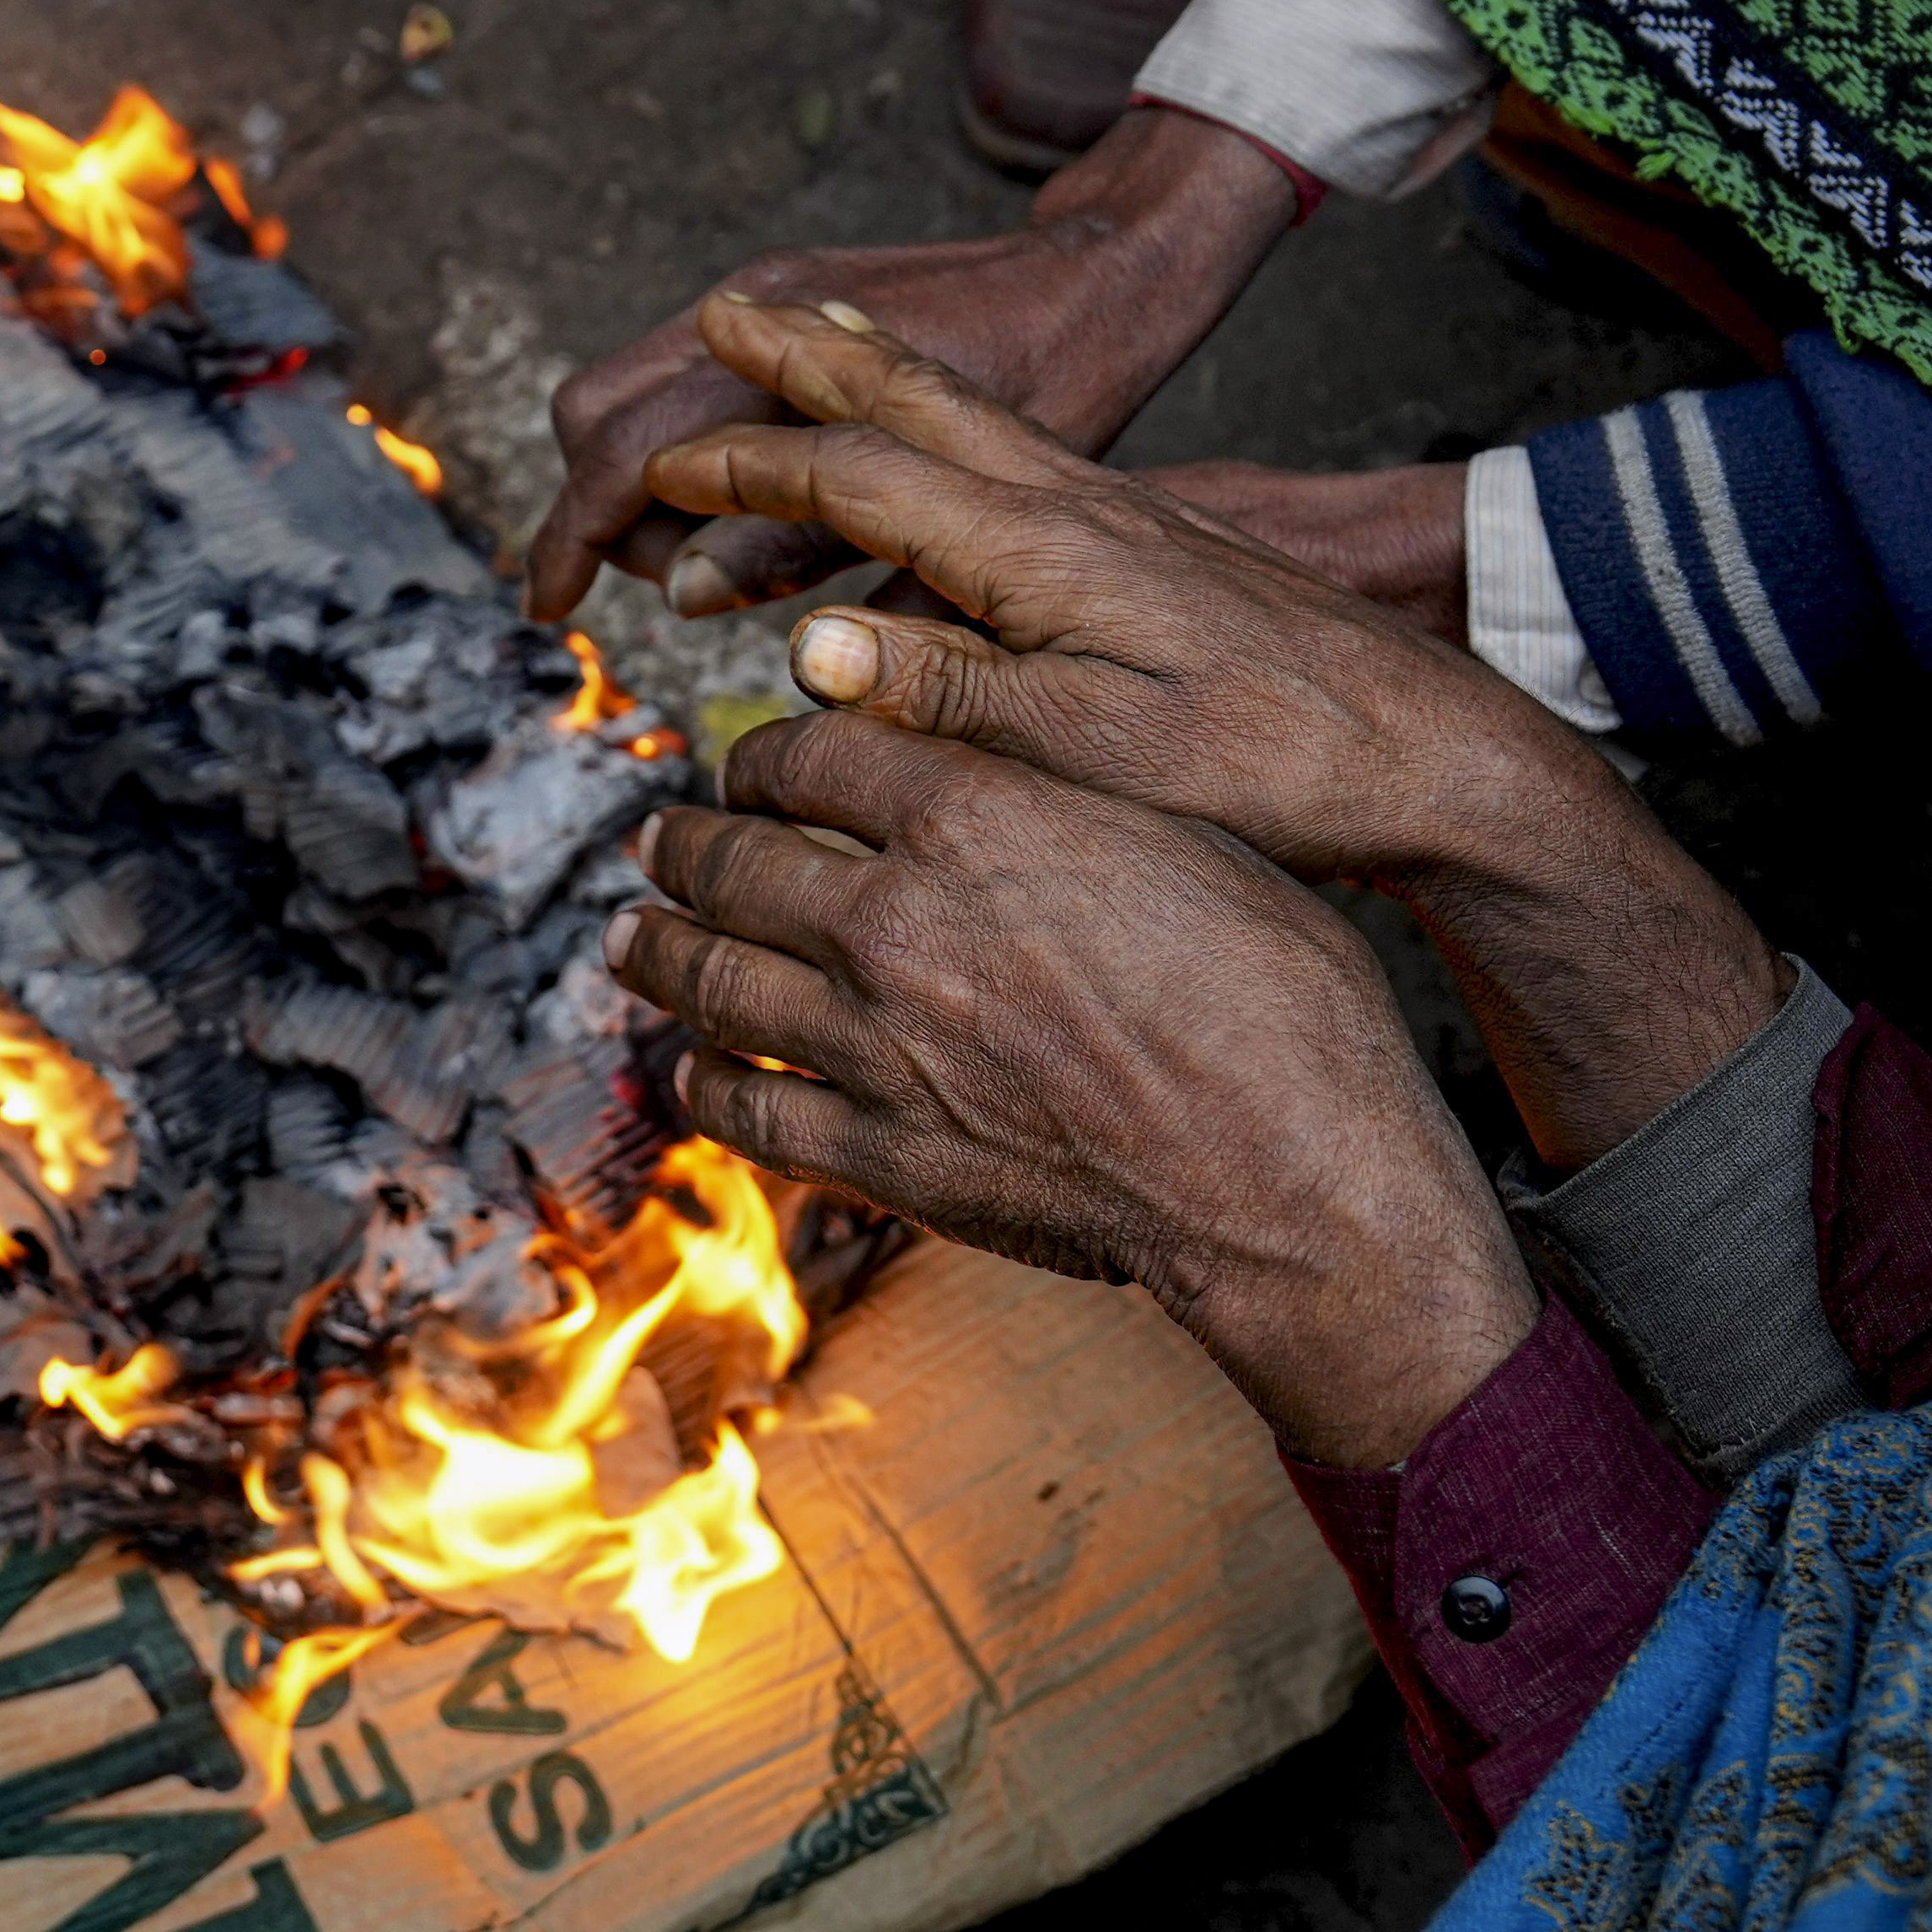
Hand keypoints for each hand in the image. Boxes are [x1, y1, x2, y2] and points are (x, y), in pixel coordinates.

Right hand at [521, 104, 1295, 621]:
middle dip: (603, 509)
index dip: (579, 541)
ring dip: (637, 473)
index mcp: (822, 389)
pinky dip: (678, 432)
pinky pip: (681, 361)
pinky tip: (748, 488)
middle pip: (601, 412)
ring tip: (717, 547)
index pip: (645, 460)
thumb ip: (829, 575)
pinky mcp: (791, 282)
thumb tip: (682, 593)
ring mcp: (782, 288)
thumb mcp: (990, 537)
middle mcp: (784, 316)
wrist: (1120, 268)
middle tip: (675, 581)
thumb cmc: (1081, 406)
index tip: (547, 608)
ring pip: (628, 383)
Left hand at [613, 712, 1537, 1466]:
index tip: (753, 767)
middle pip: (733, 857)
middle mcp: (897, 918)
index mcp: (974, 816)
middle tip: (662, 842)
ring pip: (711, 975)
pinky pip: (746, 1106)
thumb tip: (970, 766)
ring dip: (659, 949)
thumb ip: (1047, 796)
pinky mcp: (882, 1151)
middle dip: (685, 844)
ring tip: (635, 937)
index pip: (809, 751)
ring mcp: (875, 1042)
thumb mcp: (1180, 838)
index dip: (765, 754)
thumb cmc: (1280, 1002)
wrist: (1296, 1181)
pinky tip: (690, 1067)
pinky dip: (702, 1081)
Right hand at [645, 291, 1782, 1165]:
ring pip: (964, 415)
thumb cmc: (1278, 766)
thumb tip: (803, 644)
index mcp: (1045, 552)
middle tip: (722, 309)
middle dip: (802, 360)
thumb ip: (950, 692)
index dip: (746, 473)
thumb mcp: (1102, 752)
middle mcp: (1074, 507)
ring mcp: (1116, 512)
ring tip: (804, 335)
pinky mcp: (1149, 537)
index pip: (859, 484)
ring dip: (868, 372)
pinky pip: (1010, 448)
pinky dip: (940, 418)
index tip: (657, 472)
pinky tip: (938, 441)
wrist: (1437, 746)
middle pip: (911, 406)